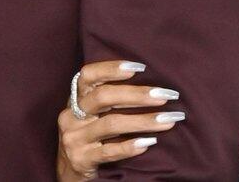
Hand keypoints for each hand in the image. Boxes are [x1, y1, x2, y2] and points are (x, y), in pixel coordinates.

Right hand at [55, 60, 185, 181]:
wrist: (70, 170)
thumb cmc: (90, 134)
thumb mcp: (92, 113)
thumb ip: (110, 98)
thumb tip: (152, 86)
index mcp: (75, 99)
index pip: (88, 75)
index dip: (112, 68)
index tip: (140, 68)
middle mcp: (71, 116)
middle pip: (103, 97)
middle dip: (138, 95)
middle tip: (166, 95)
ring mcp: (74, 139)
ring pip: (111, 124)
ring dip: (143, 121)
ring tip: (168, 120)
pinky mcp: (81, 160)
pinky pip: (109, 152)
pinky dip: (130, 146)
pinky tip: (149, 142)